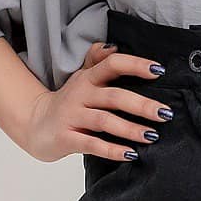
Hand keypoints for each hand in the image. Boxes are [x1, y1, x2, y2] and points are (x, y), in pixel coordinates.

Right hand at [20, 42, 169, 162]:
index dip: (135, 65)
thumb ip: (97, 61)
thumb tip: (114, 46)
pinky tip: (131, 154)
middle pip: (114, 96)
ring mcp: (72, 116)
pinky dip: (112, 150)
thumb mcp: (82, 77)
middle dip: (141, 105)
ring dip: (130, 129)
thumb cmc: (69, 101)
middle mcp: (80, 94)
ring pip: (105, 121)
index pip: (112, 64)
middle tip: (165, 113)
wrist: (34, 124)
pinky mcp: (66, 138)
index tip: (159, 71)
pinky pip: (92, 144)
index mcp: (88, 78)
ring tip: (152, 136)